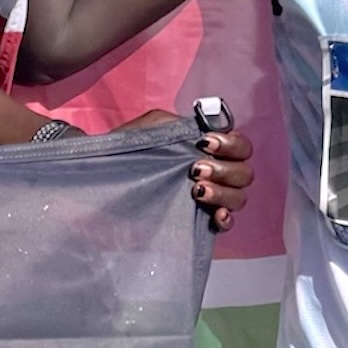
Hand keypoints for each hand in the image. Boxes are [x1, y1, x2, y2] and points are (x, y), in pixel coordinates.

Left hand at [128, 111, 253, 231]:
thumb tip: (199, 130)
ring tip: (196, 190)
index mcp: (209, 150)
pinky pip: (226, 223)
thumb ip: (178, 124)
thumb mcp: (152, 127)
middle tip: (195, 170)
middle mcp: (216, 174)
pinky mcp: (200, 222)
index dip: (231, 144)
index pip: (241, 146)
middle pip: (244, 173)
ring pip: (239, 197)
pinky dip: (226, 219)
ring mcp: (211, 199)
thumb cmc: (130, 151)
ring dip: (222, 192)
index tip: (205, 144)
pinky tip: (216, 215)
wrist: (104, 179)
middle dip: (223, 169)